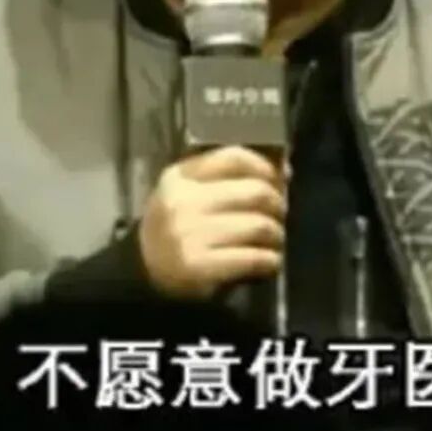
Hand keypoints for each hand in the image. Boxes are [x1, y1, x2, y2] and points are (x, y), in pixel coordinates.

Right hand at [138, 146, 286, 298]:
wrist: (147, 272)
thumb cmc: (179, 227)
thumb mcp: (190, 192)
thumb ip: (228, 178)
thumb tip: (284, 171)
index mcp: (180, 177)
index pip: (234, 158)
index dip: (266, 167)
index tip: (280, 179)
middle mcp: (183, 202)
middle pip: (256, 192)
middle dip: (277, 204)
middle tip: (278, 215)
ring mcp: (191, 236)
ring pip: (260, 226)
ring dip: (276, 235)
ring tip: (273, 241)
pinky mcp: (201, 267)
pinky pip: (254, 258)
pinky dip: (270, 261)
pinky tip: (268, 262)